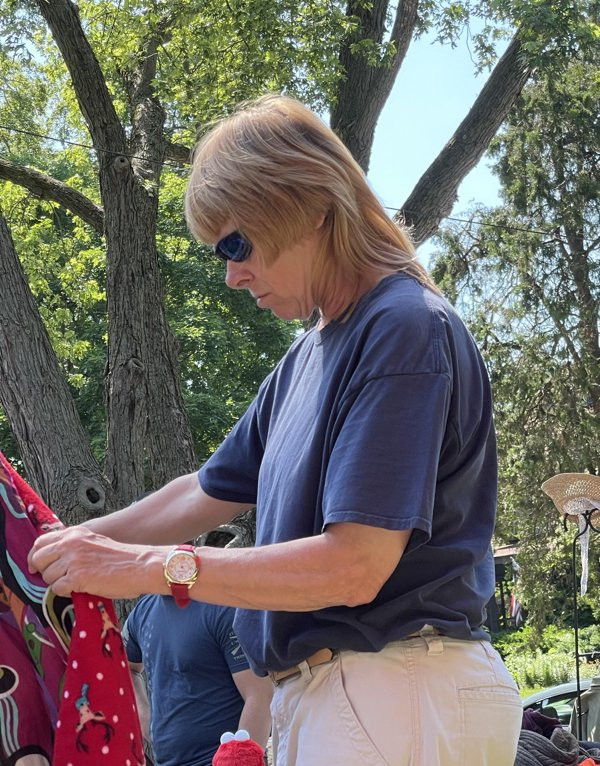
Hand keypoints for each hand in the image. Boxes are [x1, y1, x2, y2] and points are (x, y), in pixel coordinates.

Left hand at [27, 525, 163, 598]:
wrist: (140, 566)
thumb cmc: (121, 558)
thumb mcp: (93, 542)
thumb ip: (73, 546)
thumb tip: (52, 558)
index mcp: (74, 533)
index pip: (41, 542)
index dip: (36, 556)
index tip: (37, 566)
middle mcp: (70, 543)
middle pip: (38, 559)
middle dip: (44, 571)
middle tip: (57, 578)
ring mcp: (73, 560)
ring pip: (47, 577)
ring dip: (58, 583)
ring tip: (77, 582)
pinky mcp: (77, 577)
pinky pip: (57, 589)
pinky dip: (66, 592)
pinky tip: (81, 588)